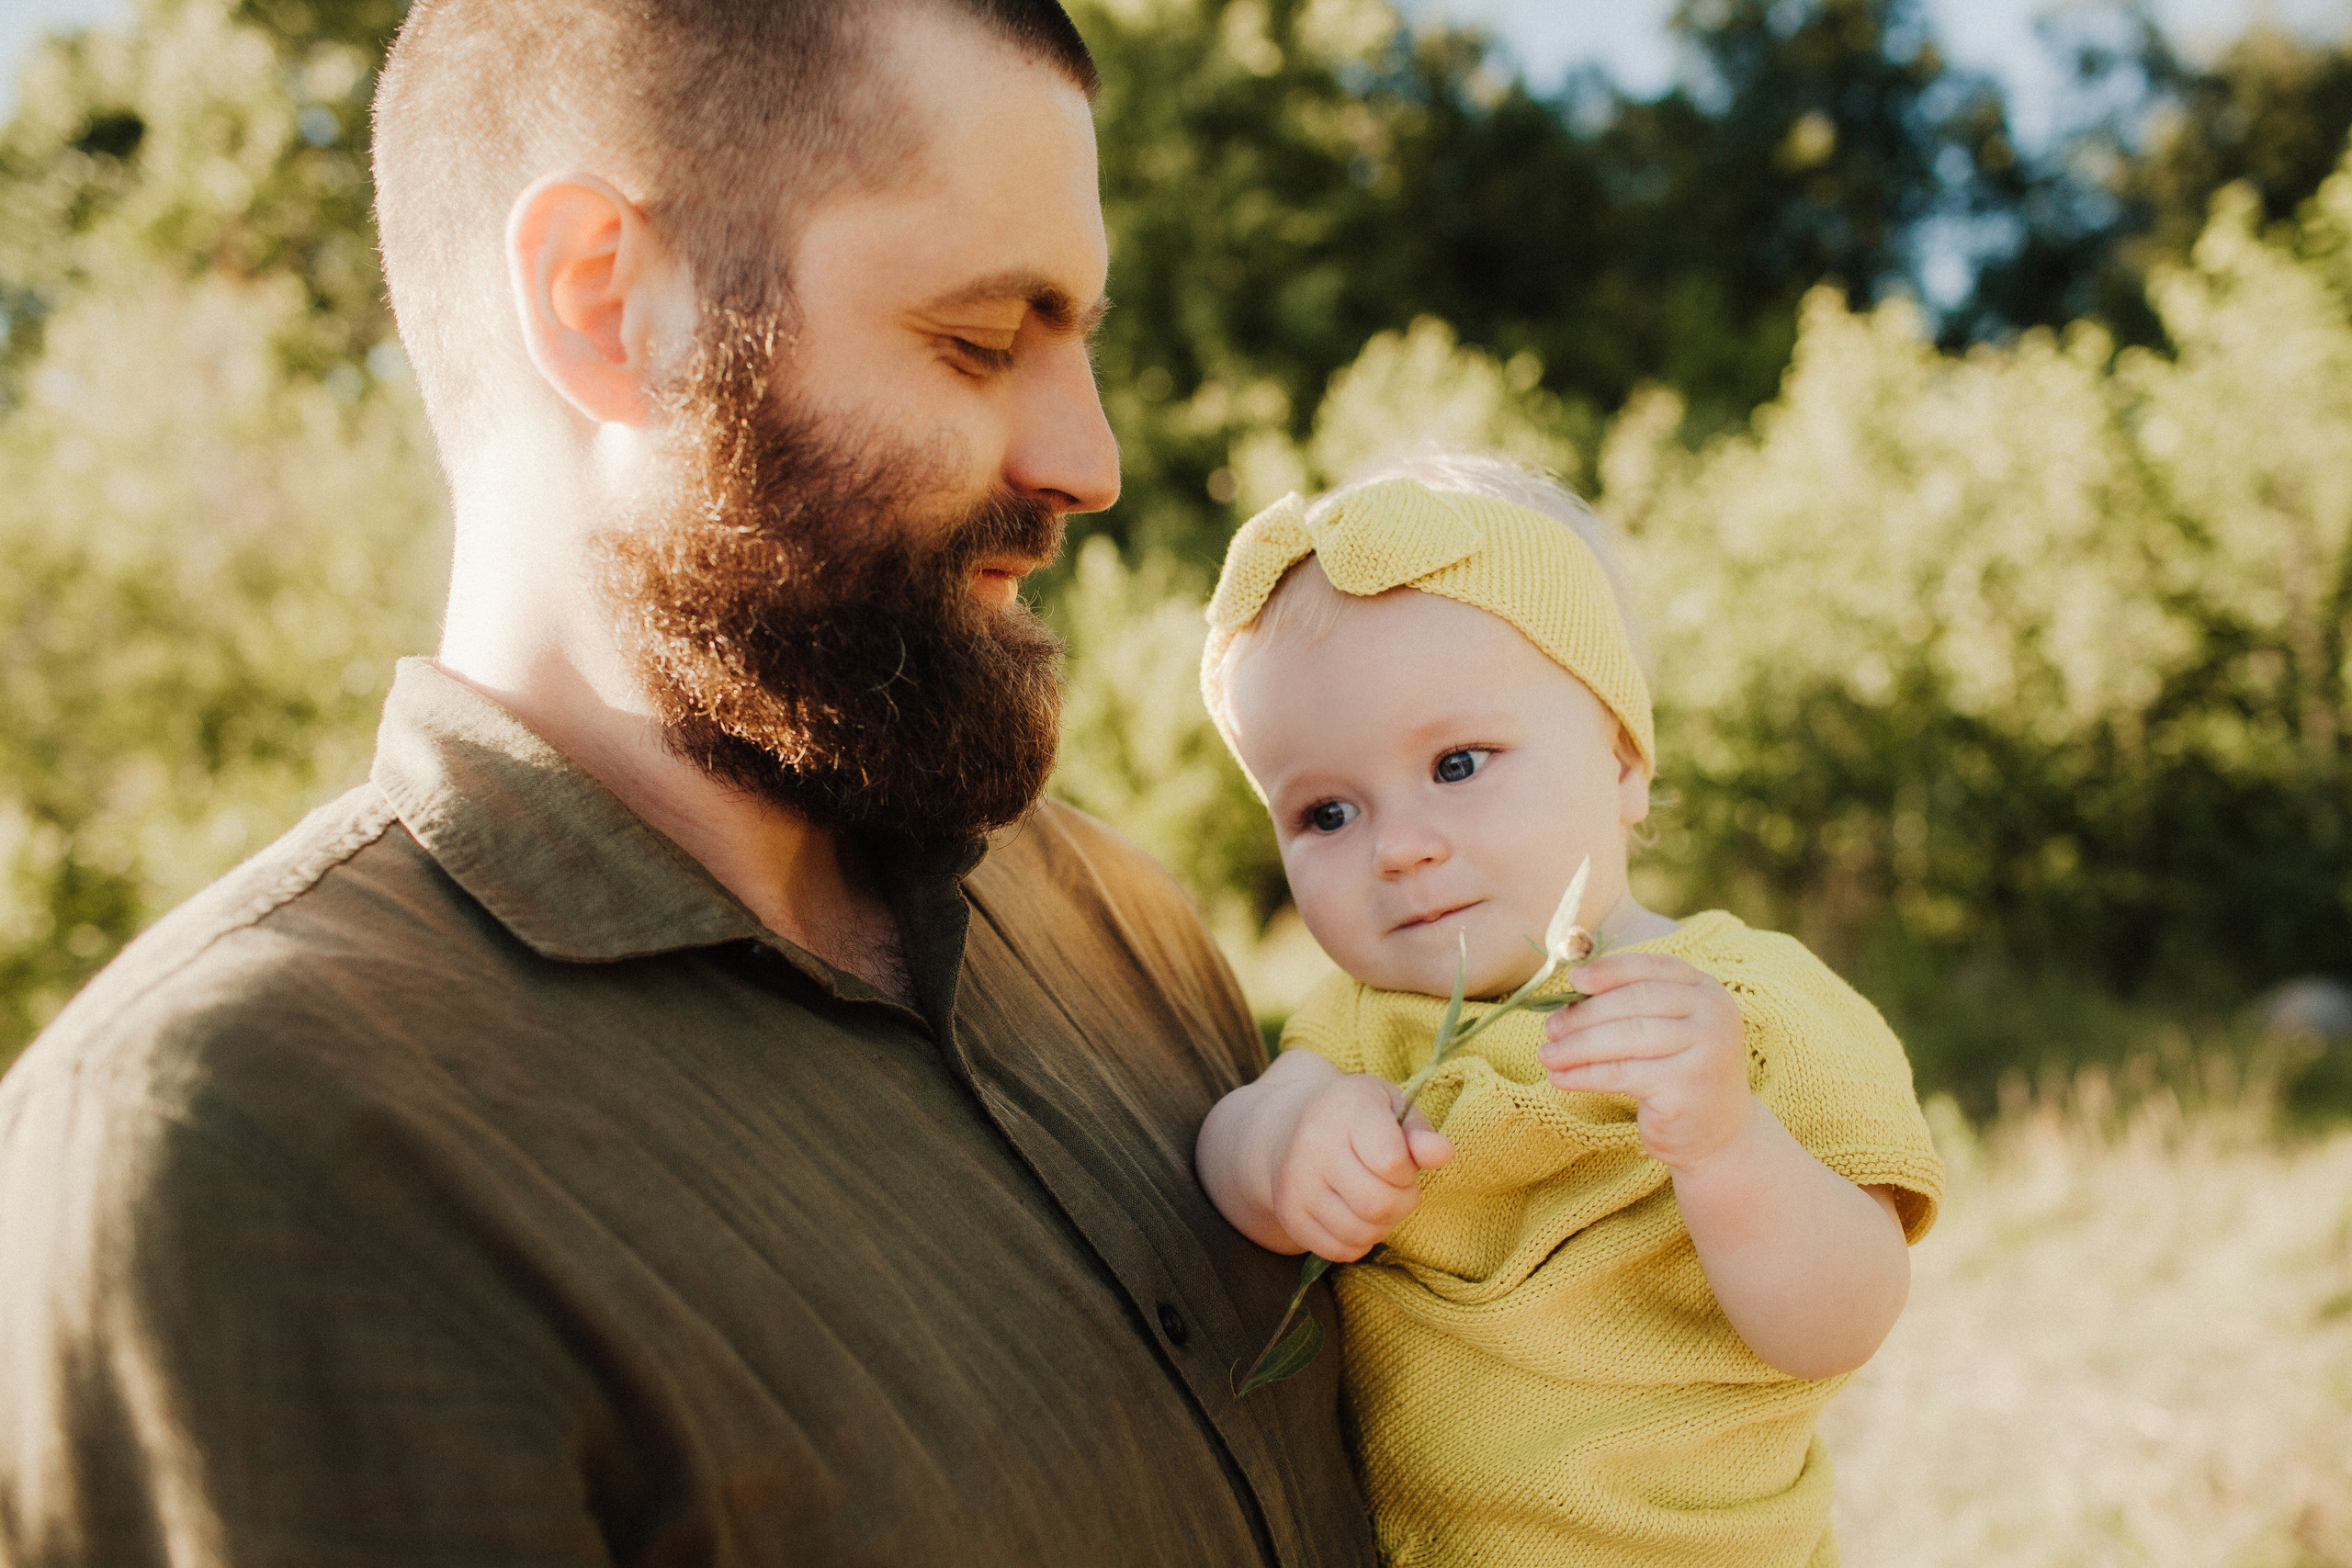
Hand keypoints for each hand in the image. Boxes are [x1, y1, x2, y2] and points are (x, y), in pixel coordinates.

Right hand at [1266, 1067, 1453, 1261]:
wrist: (1288, 1129)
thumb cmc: (1355, 1117)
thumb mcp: (1391, 1107)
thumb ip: (1419, 1133)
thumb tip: (1444, 1153)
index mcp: (1346, 1109)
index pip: (1391, 1162)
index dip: (1408, 1169)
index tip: (1401, 1160)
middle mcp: (1313, 1146)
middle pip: (1379, 1205)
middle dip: (1401, 1201)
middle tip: (1394, 1185)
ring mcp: (1296, 1184)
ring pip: (1361, 1233)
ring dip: (1382, 1225)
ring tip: (1375, 1199)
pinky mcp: (1289, 1216)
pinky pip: (1341, 1251)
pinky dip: (1358, 1241)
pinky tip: (1353, 1214)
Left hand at [1539, 952, 1751, 1170]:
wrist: (1719, 1134)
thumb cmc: (1680, 1074)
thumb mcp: (1668, 1029)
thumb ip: (1633, 1003)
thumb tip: (1571, 988)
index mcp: (1707, 991)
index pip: (1653, 968)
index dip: (1609, 970)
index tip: (1572, 979)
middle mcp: (1714, 1015)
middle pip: (1634, 1001)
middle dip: (1585, 1014)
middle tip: (1550, 1026)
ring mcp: (1704, 1051)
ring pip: (1625, 1037)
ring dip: (1576, 1046)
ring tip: (1546, 1055)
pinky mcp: (1685, 1087)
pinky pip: (1621, 1074)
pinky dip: (1584, 1074)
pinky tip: (1560, 1078)